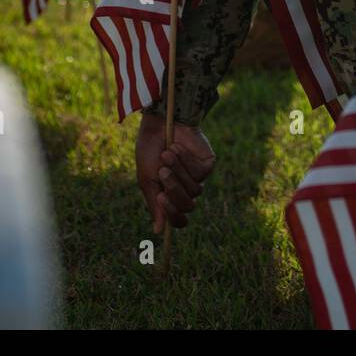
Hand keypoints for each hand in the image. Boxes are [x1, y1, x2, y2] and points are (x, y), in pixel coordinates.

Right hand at [135, 112, 214, 232]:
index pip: (178, 220)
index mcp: (170, 197)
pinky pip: (200, 173)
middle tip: (162, 172)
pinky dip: (186, 160)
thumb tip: (159, 232)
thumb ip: (155, 204)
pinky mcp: (207, 164)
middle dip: (174, 188)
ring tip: (166, 155)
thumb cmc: (150, 150)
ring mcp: (198, 178)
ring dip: (178, 171)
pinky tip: (176, 147)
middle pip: (188, 206)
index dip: (172, 214)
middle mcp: (186, 190)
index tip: (161, 197)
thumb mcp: (147, 179)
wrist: (158, 123)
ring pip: (194, 190)